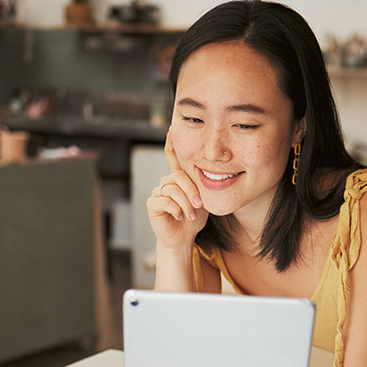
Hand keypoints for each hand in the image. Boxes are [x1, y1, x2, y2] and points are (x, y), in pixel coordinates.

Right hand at [147, 131, 207, 249]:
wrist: (183, 238)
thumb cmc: (193, 219)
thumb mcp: (202, 199)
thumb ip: (203, 186)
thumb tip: (213, 172)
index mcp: (177, 179)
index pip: (173, 157)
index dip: (172, 143)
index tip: (172, 128)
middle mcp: (166, 182)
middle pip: (178, 176)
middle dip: (191, 190)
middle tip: (199, 204)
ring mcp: (158, 192)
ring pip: (172, 190)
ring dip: (185, 204)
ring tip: (190, 215)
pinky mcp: (152, 204)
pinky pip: (165, 201)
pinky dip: (176, 209)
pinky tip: (179, 217)